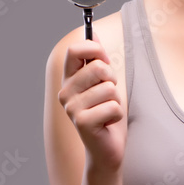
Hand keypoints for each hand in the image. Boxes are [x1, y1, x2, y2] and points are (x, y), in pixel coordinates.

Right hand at [58, 30, 127, 173]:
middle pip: (98, 67)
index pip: (75, 50)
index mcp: (69, 79)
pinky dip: (118, 115)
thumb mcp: (104, 84)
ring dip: (116, 100)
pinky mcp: (82, 122)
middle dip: (113, 81)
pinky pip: (114, 106)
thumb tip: (93, 35)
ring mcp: (71, 108)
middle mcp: (65, 92)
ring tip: (107, 112)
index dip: (95, 50)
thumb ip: (96, 60)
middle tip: (108, 96)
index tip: (104, 61)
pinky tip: (108, 124)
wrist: (107, 150)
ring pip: (109, 88)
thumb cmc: (107, 116)